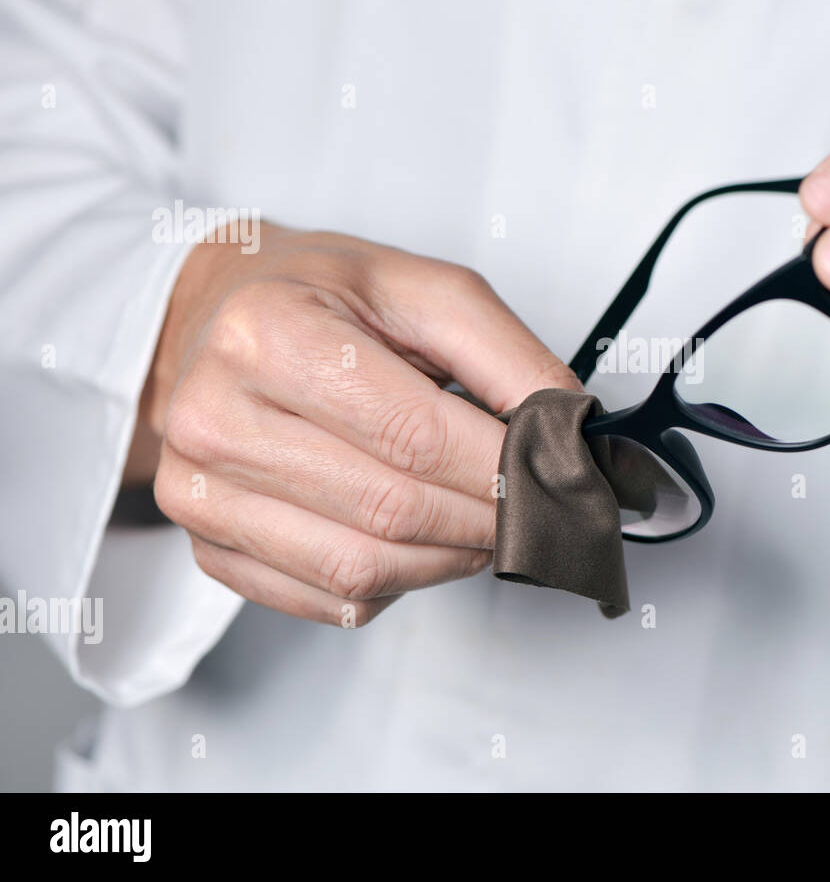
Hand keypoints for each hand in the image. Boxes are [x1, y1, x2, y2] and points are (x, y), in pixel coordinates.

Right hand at [139, 223, 579, 625]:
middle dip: (486, 521)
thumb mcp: (427, 290)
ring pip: (359, 571)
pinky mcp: (206, 544)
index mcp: (270, 334)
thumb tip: (570, 437)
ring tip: (477, 522)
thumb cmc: (324, 297)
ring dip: (447, 561)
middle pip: (391, 510)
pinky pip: (327, 601)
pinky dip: (395, 584)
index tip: (558, 481)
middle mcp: (213, 416)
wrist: (218, 313)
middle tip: (532, 507)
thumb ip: (510, 358)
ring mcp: (197, 491)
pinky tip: (413, 539)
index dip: (502, 472)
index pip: (414, 436)